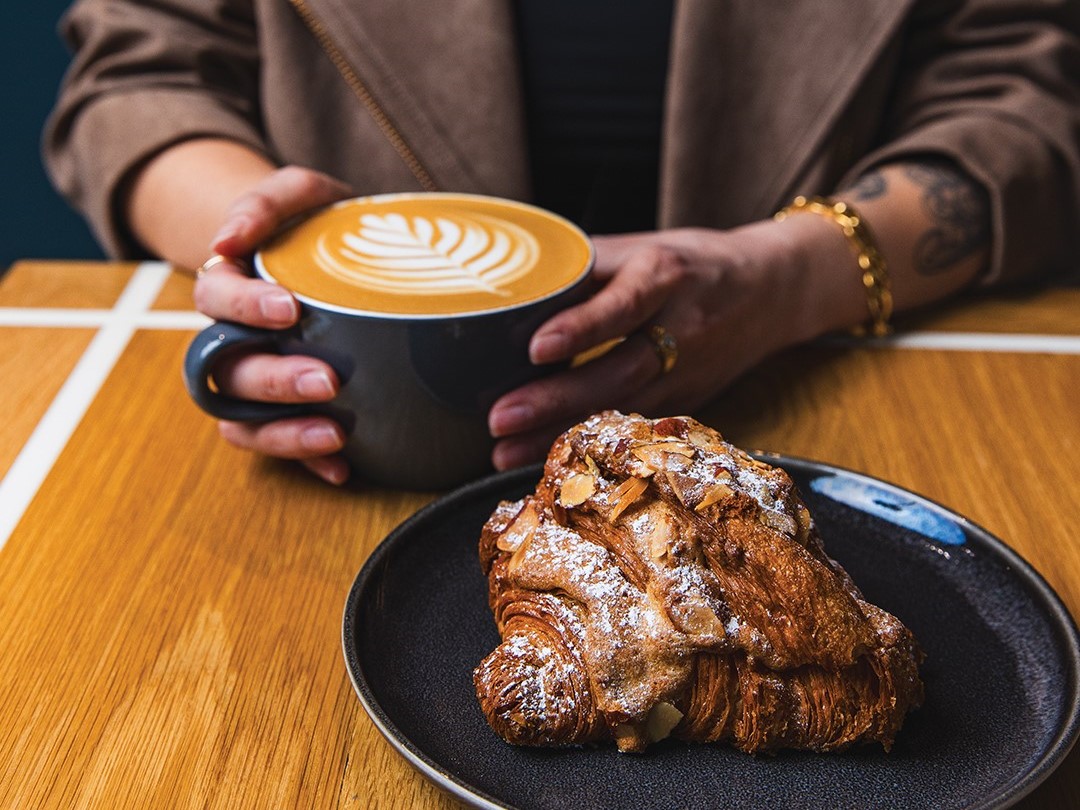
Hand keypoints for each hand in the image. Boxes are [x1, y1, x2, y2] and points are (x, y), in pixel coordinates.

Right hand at [193, 166, 354, 483]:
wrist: (326, 255)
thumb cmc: (311, 222)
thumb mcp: (298, 192)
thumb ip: (268, 200)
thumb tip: (230, 238)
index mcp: (228, 285)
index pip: (216, 297)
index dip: (245, 306)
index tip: (290, 308)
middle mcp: (231, 340)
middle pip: (228, 371)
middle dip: (275, 380)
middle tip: (327, 380)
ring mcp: (253, 380)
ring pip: (241, 420)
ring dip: (284, 432)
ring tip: (335, 434)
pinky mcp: (283, 409)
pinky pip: (278, 444)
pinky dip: (306, 460)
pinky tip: (343, 466)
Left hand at [487, 218, 848, 469]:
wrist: (773, 291)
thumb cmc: (692, 263)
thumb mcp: (643, 247)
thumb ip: (585, 267)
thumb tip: (512, 286)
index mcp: (666, 277)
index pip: (623, 305)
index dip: (581, 327)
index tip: (535, 347)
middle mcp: (680, 329)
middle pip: (617, 371)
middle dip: (555, 400)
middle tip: (498, 419)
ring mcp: (685, 373)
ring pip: (620, 409)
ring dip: (560, 434)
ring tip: (502, 453)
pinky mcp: (685, 402)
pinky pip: (632, 427)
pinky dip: (587, 445)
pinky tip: (545, 459)